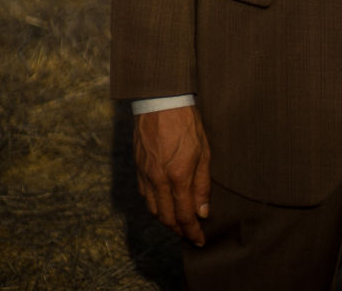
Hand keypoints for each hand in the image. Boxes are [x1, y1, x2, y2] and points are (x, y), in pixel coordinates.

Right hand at [133, 105, 211, 245]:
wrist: (160, 100)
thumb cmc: (187, 122)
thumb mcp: (203, 150)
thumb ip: (202, 183)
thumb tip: (202, 211)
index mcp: (177, 176)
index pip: (184, 216)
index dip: (192, 232)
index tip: (200, 241)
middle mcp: (158, 180)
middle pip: (166, 218)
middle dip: (179, 231)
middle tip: (190, 234)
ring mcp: (145, 174)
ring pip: (153, 210)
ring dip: (166, 220)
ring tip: (178, 221)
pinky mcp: (138, 167)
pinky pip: (145, 195)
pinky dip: (155, 205)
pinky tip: (164, 202)